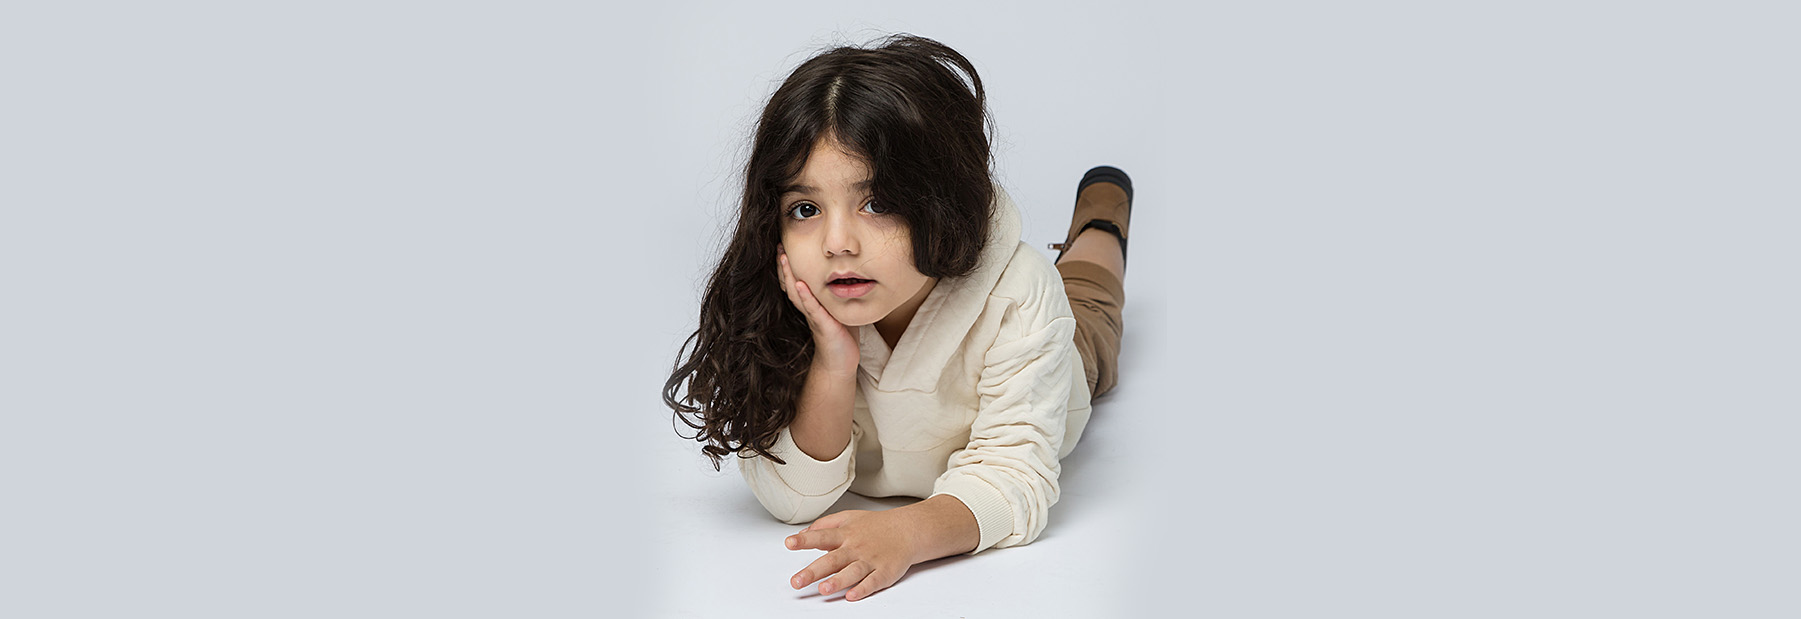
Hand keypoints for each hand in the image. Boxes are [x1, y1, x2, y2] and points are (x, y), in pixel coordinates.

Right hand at [778, 244, 858, 376]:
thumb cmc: (840, 335)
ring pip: (797, 293)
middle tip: (778, 246)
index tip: (783, 246)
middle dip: (783, 265)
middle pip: (790, 284)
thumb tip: (845, 271)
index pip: (795, 280)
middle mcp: (808, 309)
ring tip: (784, 258)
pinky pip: (812, 309)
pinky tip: (801, 285)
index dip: (787, 265)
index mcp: (810, 303)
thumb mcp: (838, 307)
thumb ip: (836, 292)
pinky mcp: (822, 325)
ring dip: (790, 276)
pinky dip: (806, 297)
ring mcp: (813, 317)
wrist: (840, 362)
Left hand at [784, 509, 916, 601]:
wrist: (908, 530)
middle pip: (832, 560)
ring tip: (823, 589)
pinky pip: (873, 582)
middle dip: (813, 571)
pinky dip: (863, 589)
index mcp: (845, 534)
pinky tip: (852, 595)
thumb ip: (824, 525)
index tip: (790, 543)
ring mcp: (870, 560)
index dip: (804, 540)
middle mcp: (855, 547)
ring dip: (838, 581)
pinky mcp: (884, 572)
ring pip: (852, 572)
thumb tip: (803, 533)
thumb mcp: (848, 517)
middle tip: (797, 581)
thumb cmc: (876, 526)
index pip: (821, 536)